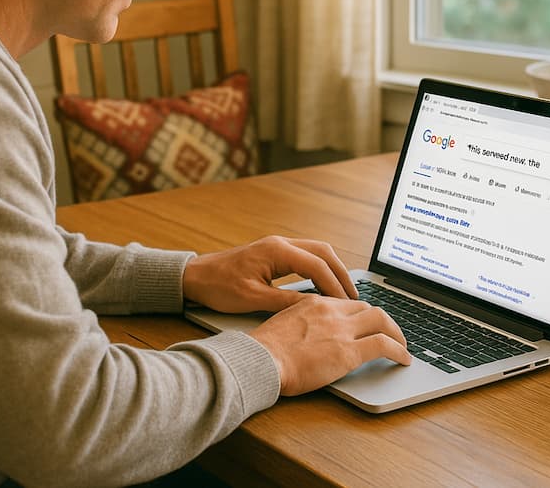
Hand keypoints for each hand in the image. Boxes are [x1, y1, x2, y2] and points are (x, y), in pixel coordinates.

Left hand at [182, 235, 357, 312]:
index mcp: (276, 251)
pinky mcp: (275, 253)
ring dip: (333, 270)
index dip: (335, 286)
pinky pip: (306, 256)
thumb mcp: (253, 299)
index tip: (347, 305)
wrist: (195, 277)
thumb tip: (315, 307)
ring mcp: (278, 246)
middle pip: (324, 252)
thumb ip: (286, 302)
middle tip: (354, 298)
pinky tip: (324, 287)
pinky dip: (320, 270)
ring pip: (317, 252)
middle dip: (341, 274)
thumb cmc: (219, 287)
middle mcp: (281, 243)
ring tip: (344, 294)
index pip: (317, 265)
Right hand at [250, 294, 411, 394]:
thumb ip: (299, 320)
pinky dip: (399, 351)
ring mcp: (341, 330)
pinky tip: (403, 359)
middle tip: (389, 332)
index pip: (347, 302)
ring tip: (402, 345)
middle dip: (383, 320)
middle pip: (368, 308)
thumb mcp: (281, 323)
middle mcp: (331, 311)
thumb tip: (307, 331)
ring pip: (382, 321)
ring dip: (396, 333)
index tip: (367, 322)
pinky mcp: (348, 352)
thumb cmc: (263, 349)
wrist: (260, 360)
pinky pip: (384, 345)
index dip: (361, 313)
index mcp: (314, 303)